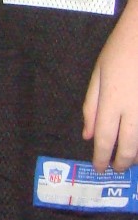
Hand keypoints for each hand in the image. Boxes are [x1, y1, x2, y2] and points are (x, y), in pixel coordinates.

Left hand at [83, 6, 137, 170]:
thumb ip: (91, 105)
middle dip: (122, 162)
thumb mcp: (98, 73)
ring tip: (130, 160)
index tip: (100, 167)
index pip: (104, 137)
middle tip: (117, 169)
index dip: (101, 156)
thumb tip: (87, 134)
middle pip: (128, 145)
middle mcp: (133, 108)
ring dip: (137, 154)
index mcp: (112, 100)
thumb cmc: (120, 50)